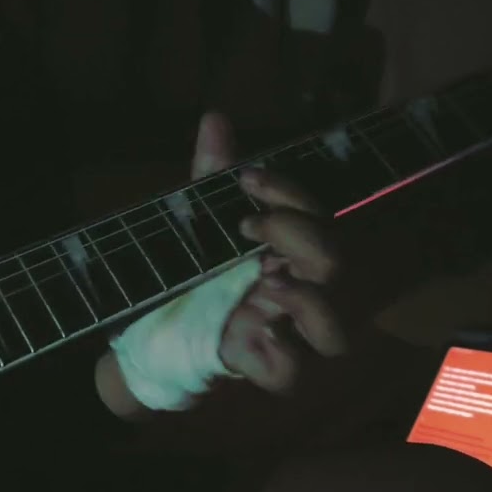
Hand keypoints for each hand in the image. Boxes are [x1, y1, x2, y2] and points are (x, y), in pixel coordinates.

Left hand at [190, 112, 346, 392]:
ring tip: (268, 282)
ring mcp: (289, 336)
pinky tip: (253, 331)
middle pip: (337, 264)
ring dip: (309, 303)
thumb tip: (214, 117)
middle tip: (248, 228)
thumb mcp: (198, 223)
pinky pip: (292, 374)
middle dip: (299, 236)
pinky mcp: (265, 370)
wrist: (154, 337)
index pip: (316, 215)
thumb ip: (209, 176)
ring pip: (336, 332)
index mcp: (291, 251)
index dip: (289, 194)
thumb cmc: (194, 273)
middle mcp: (301, 291)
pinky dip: (279, 357)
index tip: (246, 179)